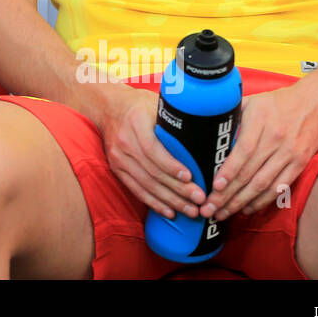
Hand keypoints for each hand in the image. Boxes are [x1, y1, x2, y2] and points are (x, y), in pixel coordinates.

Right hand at [92, 84, 207, 219]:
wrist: (109, 107)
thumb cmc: (140, 105)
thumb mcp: (156, 104)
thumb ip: (175, 119)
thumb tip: (208, 133)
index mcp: (136, 122)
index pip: (153, 148)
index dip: (171, 165)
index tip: (190, 177)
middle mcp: (124, 141)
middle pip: (152, 171)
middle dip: (178, 189)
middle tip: (200, 200)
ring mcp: (118, 156)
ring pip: (146, 184)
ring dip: (170, 200)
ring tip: (191, 210)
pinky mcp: (116, 168)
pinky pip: (136, 189)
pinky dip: (153, 202)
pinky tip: (169, 212)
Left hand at [199, 84, 317, 220]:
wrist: (316, 102)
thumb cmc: (277, 102)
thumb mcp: (252, 101)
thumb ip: (232, 116)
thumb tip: (207, 130)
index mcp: (261, 120)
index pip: (243, 151)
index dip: (229, 171)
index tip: (215, 186)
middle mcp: (276, 139)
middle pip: (250, 172)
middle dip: (228, 194)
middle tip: (210, 208)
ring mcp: (290, 153)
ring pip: (263, 184)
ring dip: (242, 202)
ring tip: (223, 214)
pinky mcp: (300, 164)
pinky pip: (280, 187)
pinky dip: (263, 200)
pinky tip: (247, 209)